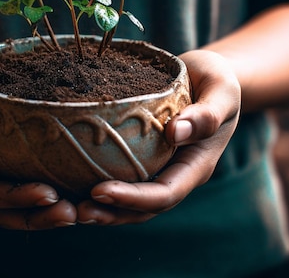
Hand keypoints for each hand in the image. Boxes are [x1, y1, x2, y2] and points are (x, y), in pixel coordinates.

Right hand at [0, 43, 76, 229]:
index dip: (13, 197)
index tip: (48, 193)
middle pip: (1, 211)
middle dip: (36, 217)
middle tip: (73, 214)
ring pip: (17, 207)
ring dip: (46, 214)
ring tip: (81, 211)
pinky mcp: (5, 162)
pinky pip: (27, 183)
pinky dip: (51, 193)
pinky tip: (79, 188)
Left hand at [76, 49, 240, 224]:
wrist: (207, 75)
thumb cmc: (217, 80)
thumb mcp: (221, 91)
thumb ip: (206, 114)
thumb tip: (175, 132)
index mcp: (196, 165)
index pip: (165, 193)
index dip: (132, 198)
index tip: (99, 191)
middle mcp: (176, 173)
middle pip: (143, 208)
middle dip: (110, 213)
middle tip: (75, 211)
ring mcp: (159, 168)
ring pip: (130, 202)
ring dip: (101, 208)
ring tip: (67, 207)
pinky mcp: (142, 158)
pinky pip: (121, 178)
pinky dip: (96, 184)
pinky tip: (70, 183)